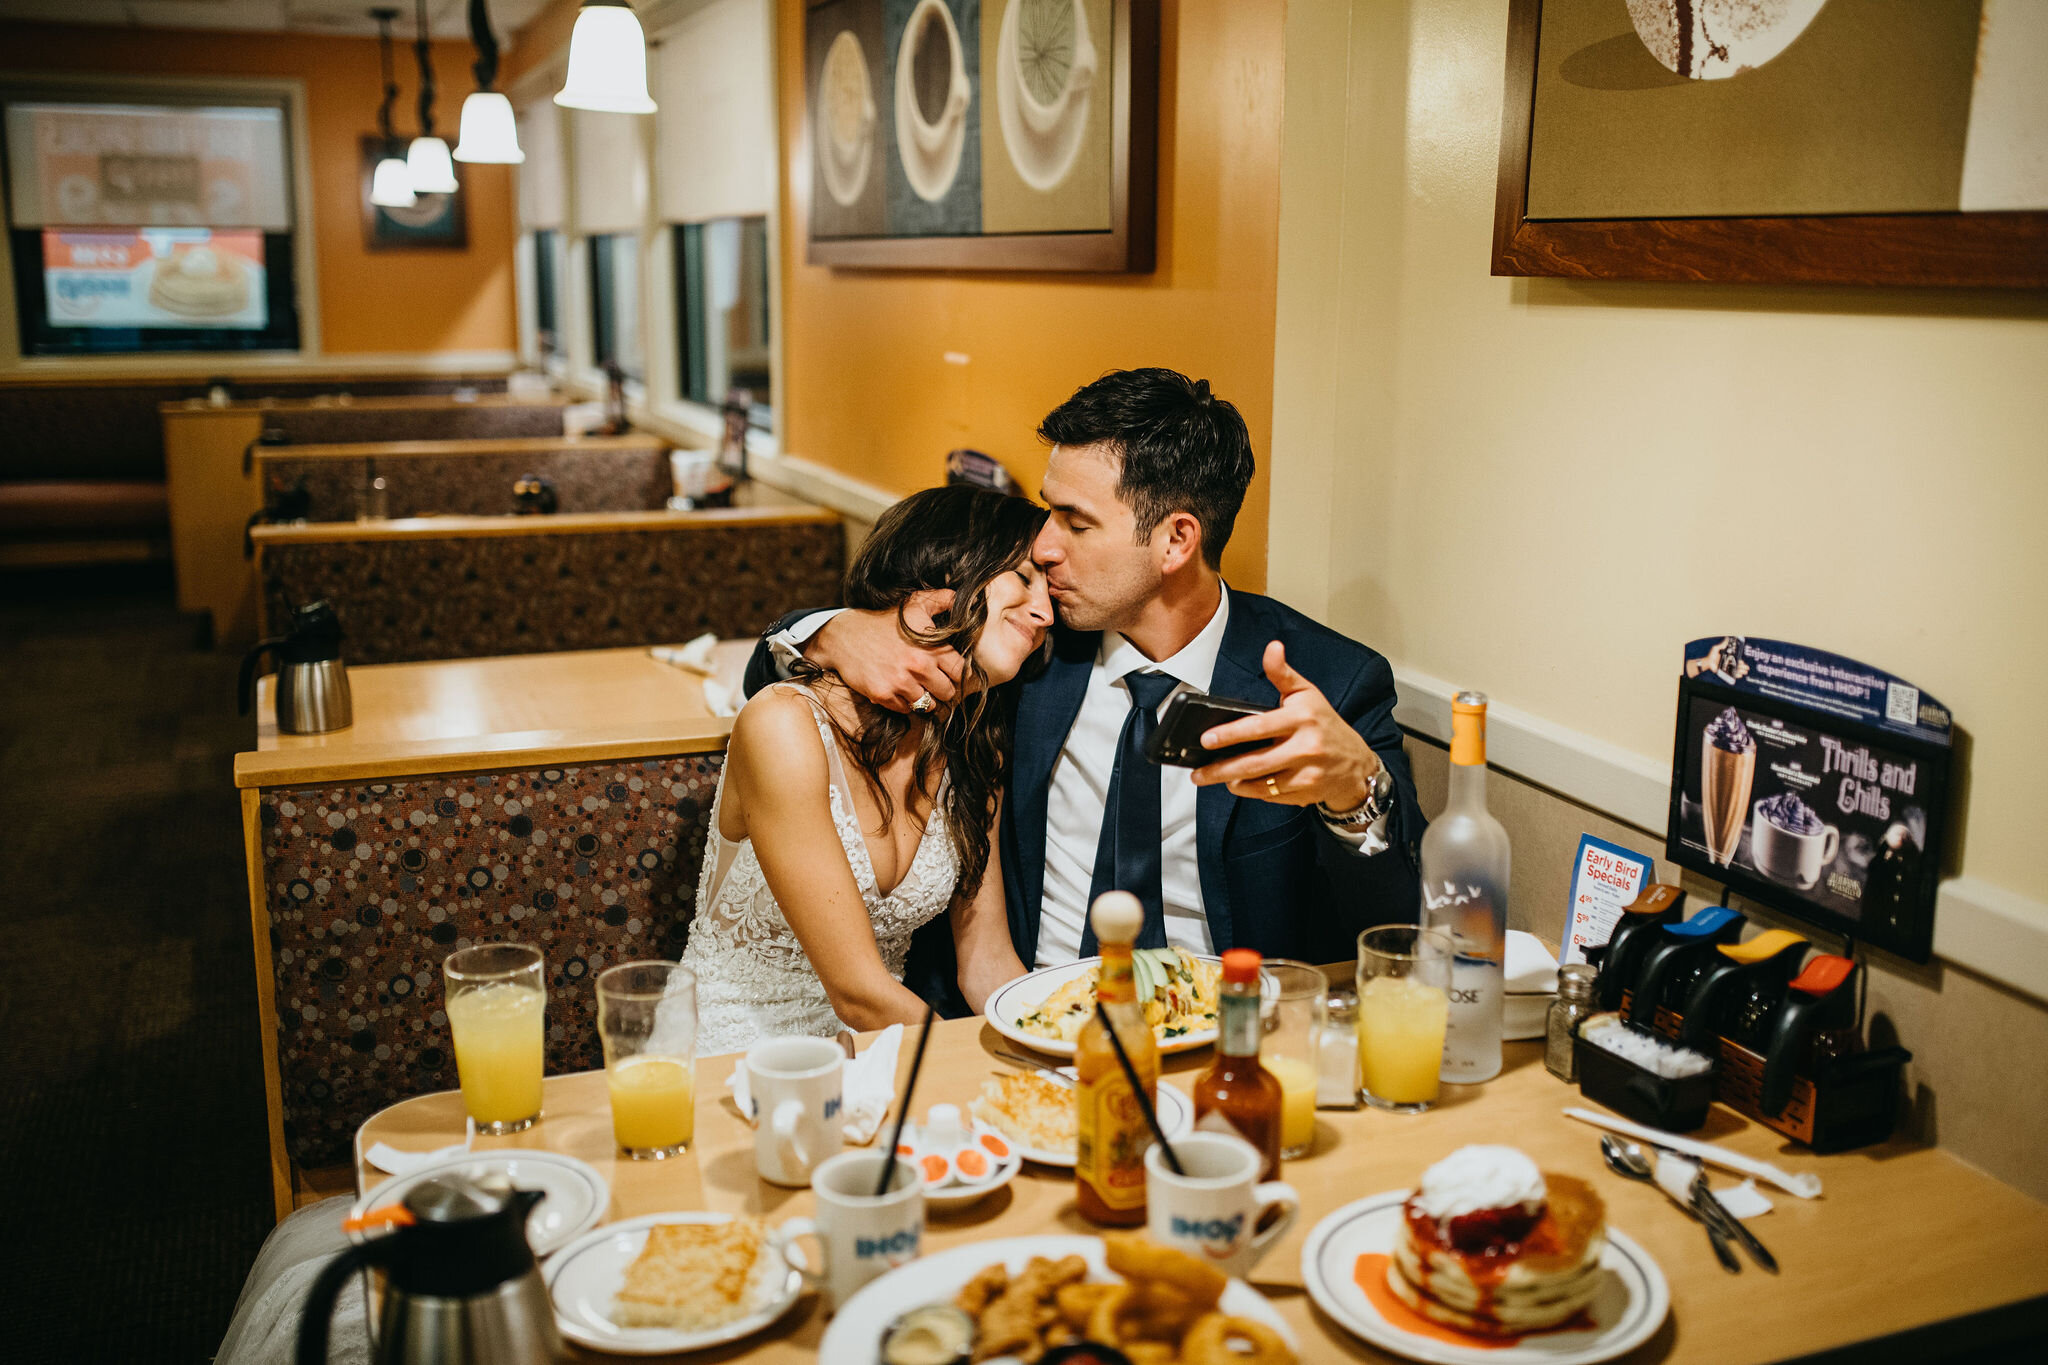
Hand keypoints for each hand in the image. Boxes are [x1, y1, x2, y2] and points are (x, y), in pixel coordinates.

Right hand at [807, 589, 964, 712]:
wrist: (845, 635)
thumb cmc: (883, 621)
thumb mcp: (914, 603)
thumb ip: (940, 600)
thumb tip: (958, 597)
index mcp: (931, 646)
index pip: (959, 671)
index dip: (955, 673)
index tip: (946, 671)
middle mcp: (918, 666)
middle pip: (947, 692)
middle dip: (942, 688)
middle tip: (932, 682)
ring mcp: (900, 682)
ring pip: (928, 704)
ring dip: (924, 698)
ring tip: (916, 686)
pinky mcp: (883, 694)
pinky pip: (905, 709)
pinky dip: (904, 703)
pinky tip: (898, 689)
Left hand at [1190, 640, 1381, 807]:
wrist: (1356, 764)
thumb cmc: (1325, 725)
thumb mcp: (1308, 694)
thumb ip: (1283, 673)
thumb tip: (1272, 647)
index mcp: (1303, 718)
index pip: (1259, 727)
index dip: (1230, 734)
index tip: (1206, 740)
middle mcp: (1306, 747)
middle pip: (1254, 763)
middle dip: (1221, 770)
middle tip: (1197, 773)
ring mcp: (1307, 774)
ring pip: (1260, 785)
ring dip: (1234, 783)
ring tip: (1218, 778)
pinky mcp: (1306, 794)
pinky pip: (1271, 796)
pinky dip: (1254, 792)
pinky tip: (1244, 785)